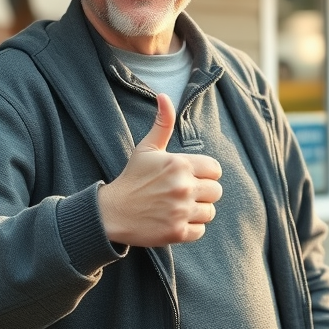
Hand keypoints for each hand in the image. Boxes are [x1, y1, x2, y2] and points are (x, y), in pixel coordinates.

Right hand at [98, 93, 222, 246]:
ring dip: (197, 210)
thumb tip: (164, 96)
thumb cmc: (132, 177)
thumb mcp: (147, 148)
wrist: (112, 212)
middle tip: (183, 193)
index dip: (205, 173)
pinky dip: (190, 228)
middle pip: (216, 191)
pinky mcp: (177, 232)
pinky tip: (174, 220)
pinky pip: (200, 230)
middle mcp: (183, 187)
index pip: (215, 170)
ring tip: (179, 207)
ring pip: (210, 212)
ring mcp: (181, 211)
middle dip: (203, 192)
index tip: (190, 176)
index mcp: (179, 164)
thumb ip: (163, 123)